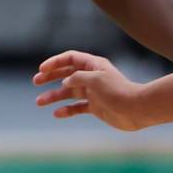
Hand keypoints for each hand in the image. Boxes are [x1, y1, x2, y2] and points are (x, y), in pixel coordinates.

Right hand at [33, 50, 147, 130]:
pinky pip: (77, 107)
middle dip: (50, 77)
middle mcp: (92, 77)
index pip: (71, 59)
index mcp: (94, 65)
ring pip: (69, 92)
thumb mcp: (96, 79)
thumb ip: (78, 78)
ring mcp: (93, 93)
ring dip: (54, 96)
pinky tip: (56, 113)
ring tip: (39, 102)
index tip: (42, 69)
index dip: (55, 62)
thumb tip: (65, 82)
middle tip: (36, 81)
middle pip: (67, 74)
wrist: (136, 109)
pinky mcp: (96, 107)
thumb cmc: (118, 91)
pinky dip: (67, 110)